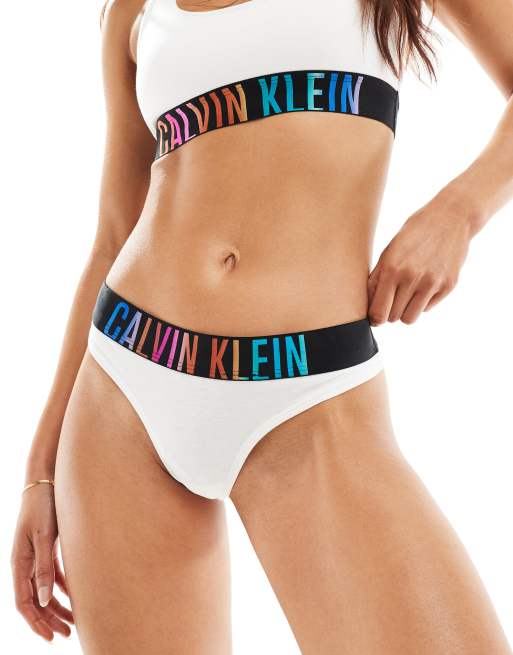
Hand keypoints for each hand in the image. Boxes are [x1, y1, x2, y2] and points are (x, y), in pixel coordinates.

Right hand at [11, 483, 73, 641]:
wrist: (46, 480)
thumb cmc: (43, 506)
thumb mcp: (44, 537)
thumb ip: (44, 567)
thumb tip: (43, 600)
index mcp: (19, 562)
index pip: (24, 603)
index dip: (36, 622)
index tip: (50, 637)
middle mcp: (24, 562)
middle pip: (34, 600)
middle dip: (49, 620)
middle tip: (67, 634)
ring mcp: (35, 555)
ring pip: (43, 589)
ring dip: (57, 606)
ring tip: (73, 621)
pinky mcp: (46, 547)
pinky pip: (52, 574)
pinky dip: (62, 587)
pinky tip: (75, 596)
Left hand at [368, 191, 473, 324]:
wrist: (451, 217)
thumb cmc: (414, 233)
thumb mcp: (389, 251)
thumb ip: (377, 279)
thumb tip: (368, 305)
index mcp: (392, 268)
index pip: (378, 311)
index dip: (375, 318)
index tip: (375, 316)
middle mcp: (412, 277)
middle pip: (393, 317)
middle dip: (390, 312)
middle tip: (392, 300)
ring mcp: (432, 283)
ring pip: (410, 318)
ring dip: (406, 311)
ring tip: (406, 296)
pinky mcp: (448, 285)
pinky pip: (427, 308)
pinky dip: (423, 302)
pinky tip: (424, 284)